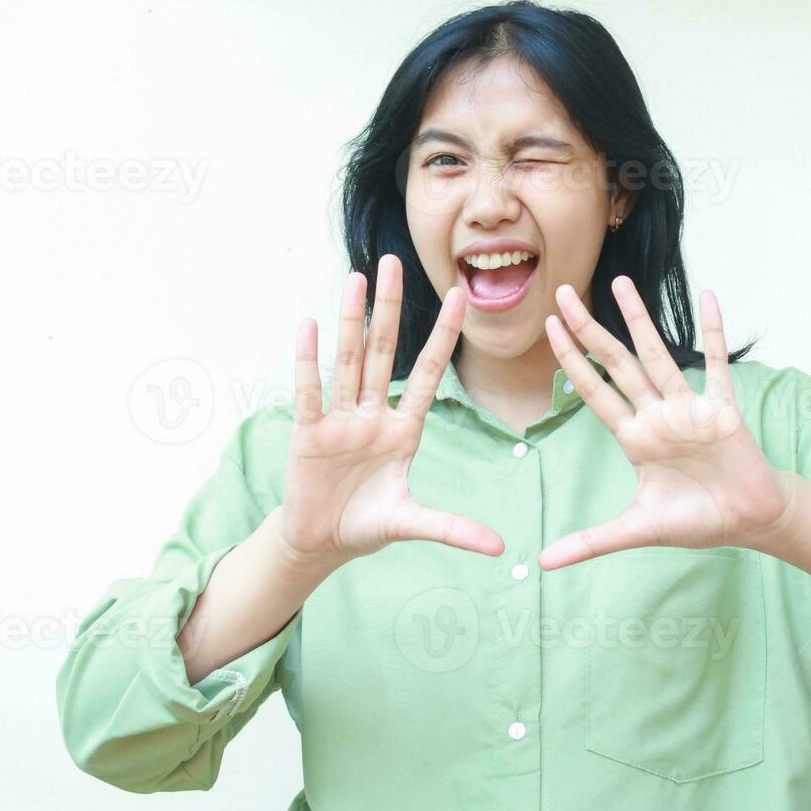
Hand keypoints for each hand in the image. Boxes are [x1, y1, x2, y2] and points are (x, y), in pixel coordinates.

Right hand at [279, 254, 505, 567]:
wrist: (321, 543)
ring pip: (349, 360)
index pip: (429, 373)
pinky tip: (309, 325)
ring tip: (357, 278)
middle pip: (385, 351)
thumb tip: (501, 549)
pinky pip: (312, 391)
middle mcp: (373, 415)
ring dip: (351, 320)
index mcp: (404, 430)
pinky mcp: (309, 433)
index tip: (461, 296)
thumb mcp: (413, 524)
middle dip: (391, 308)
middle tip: (395, 261)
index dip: (444, 336)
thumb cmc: (366, 525)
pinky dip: (309, 360)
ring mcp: (340, 420)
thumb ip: (453, 529)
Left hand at [538, 276, 793, 570]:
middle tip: (562, 291)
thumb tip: (544, 564)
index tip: (549, 328)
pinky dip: (714, 334)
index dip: (571, 361)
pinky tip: (710, 298)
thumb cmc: (696, 520)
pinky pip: (717, 365)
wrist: (748, 522)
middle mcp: (656, 415)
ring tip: (619, 282)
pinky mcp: (723, 410)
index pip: (593, 391)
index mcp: (634, 437)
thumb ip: (591, 542)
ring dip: (639, 320)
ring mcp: (688, 408)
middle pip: (616, 363)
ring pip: (658, 355)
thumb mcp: (637, 530)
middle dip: (588, 329)